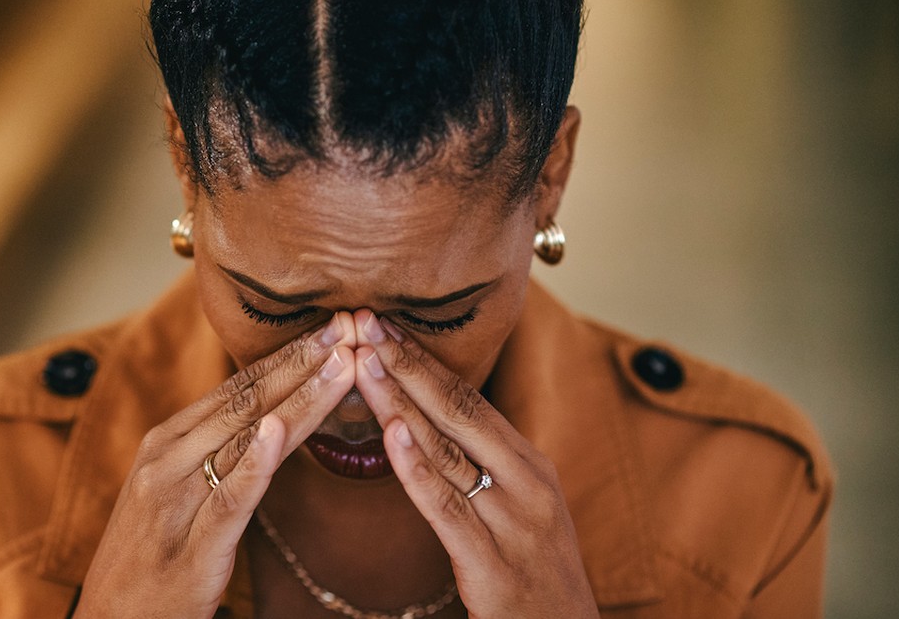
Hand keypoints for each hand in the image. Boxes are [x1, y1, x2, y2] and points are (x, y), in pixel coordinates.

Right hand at [76, 313, 356, 617]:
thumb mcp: (173, 493)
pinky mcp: (191, 548)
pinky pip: (229, 498)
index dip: (288, 356)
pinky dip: (256, 462)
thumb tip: (266, 415)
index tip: (332, 327)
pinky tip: (280, 430)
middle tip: (350, 326)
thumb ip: (213, 453)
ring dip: (298, 398)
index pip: (237, 388)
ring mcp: (175, 501)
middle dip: (302, 362)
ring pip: (246, 438)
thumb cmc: (150, 561)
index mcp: (166, 442)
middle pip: (246, 401)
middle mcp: (166, 460)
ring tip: (341, 363)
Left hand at [351, 310, 597, 618]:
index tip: (383, 323)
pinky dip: (418, 468)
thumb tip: (431, 422)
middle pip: (458, 410)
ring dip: (399, 400)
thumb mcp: (521, 510)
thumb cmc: (535, 577)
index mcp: (530, 464)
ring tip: (362, 361)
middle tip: (364, 320)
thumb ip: (484, 467)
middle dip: (406, 362)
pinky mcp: (493, 564)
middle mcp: (526, 482)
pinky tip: (393, 434)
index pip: (469, 399)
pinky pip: (447, 508)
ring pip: (446, 449)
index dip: (423, 359)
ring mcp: (512, 521)